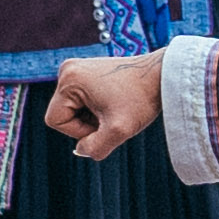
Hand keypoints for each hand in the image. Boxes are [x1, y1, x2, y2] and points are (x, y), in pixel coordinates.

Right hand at [42, 50, 163, 158]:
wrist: (162, 75)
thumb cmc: (142, 99)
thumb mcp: (118, 130)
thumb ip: (94, 148)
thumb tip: (80, 150)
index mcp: (69, 79)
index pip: (56, 121)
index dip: (78, 131)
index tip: (103, 124)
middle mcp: (68, 69)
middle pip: (63, 114)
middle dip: (86, 123)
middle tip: (113, 116)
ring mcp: (77, 68)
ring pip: (73, 109)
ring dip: (92, 116)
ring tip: (116, 108)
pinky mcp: (87, 71)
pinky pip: (81, 100)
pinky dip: (96, 108)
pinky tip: (115, 103)